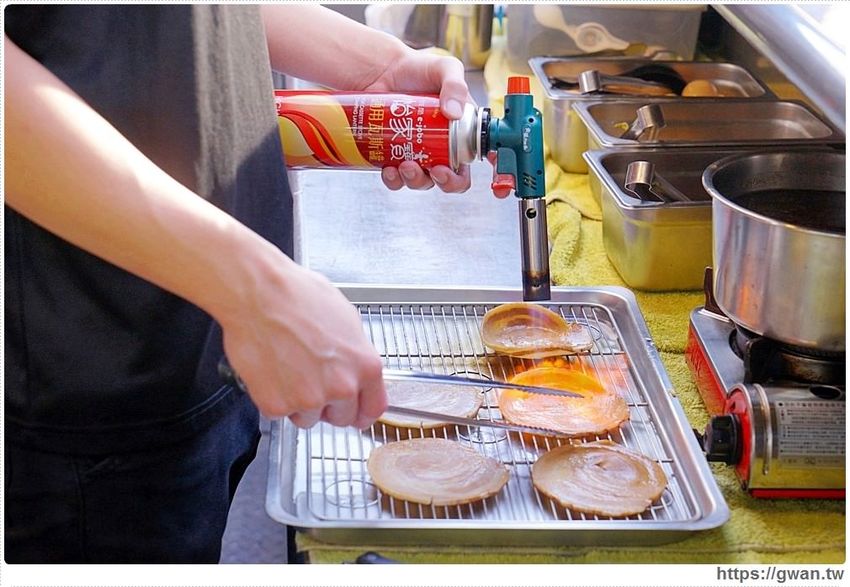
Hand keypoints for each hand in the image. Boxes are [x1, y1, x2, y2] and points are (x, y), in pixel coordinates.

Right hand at [219, 250, 386, 428]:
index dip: (361, 412)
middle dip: (328, 405)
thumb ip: (355, 353)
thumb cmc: (298, 296)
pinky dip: (272, 397)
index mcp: (365, 366)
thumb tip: (355, 366)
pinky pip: (278, 413)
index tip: (355, 413)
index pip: (373, 408)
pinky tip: (271, 369)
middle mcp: (342, 387)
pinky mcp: (277, 405)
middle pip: (341, 417)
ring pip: (308, 418)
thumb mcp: (346, 319)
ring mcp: (309, 399)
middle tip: (311, 378)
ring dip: (298, 402)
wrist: (258, 293)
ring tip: (287, 367)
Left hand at [361, 48, 472, 193]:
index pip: (476, 161)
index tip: (468, 179)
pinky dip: (393, 180)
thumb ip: (455, 85)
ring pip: (422, 181)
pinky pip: (396, 179)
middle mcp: (442, 148)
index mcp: (462, 132)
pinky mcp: (394, 158)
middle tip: (434, 170)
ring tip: (405, 165)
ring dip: (416, 180)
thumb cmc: (418, 69)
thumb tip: (454, 114)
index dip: (481, 177)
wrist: (382, 71)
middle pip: (450, 179)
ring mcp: (417, 155)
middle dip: (444, 182)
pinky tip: (388, 169)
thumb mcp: (444, 69)